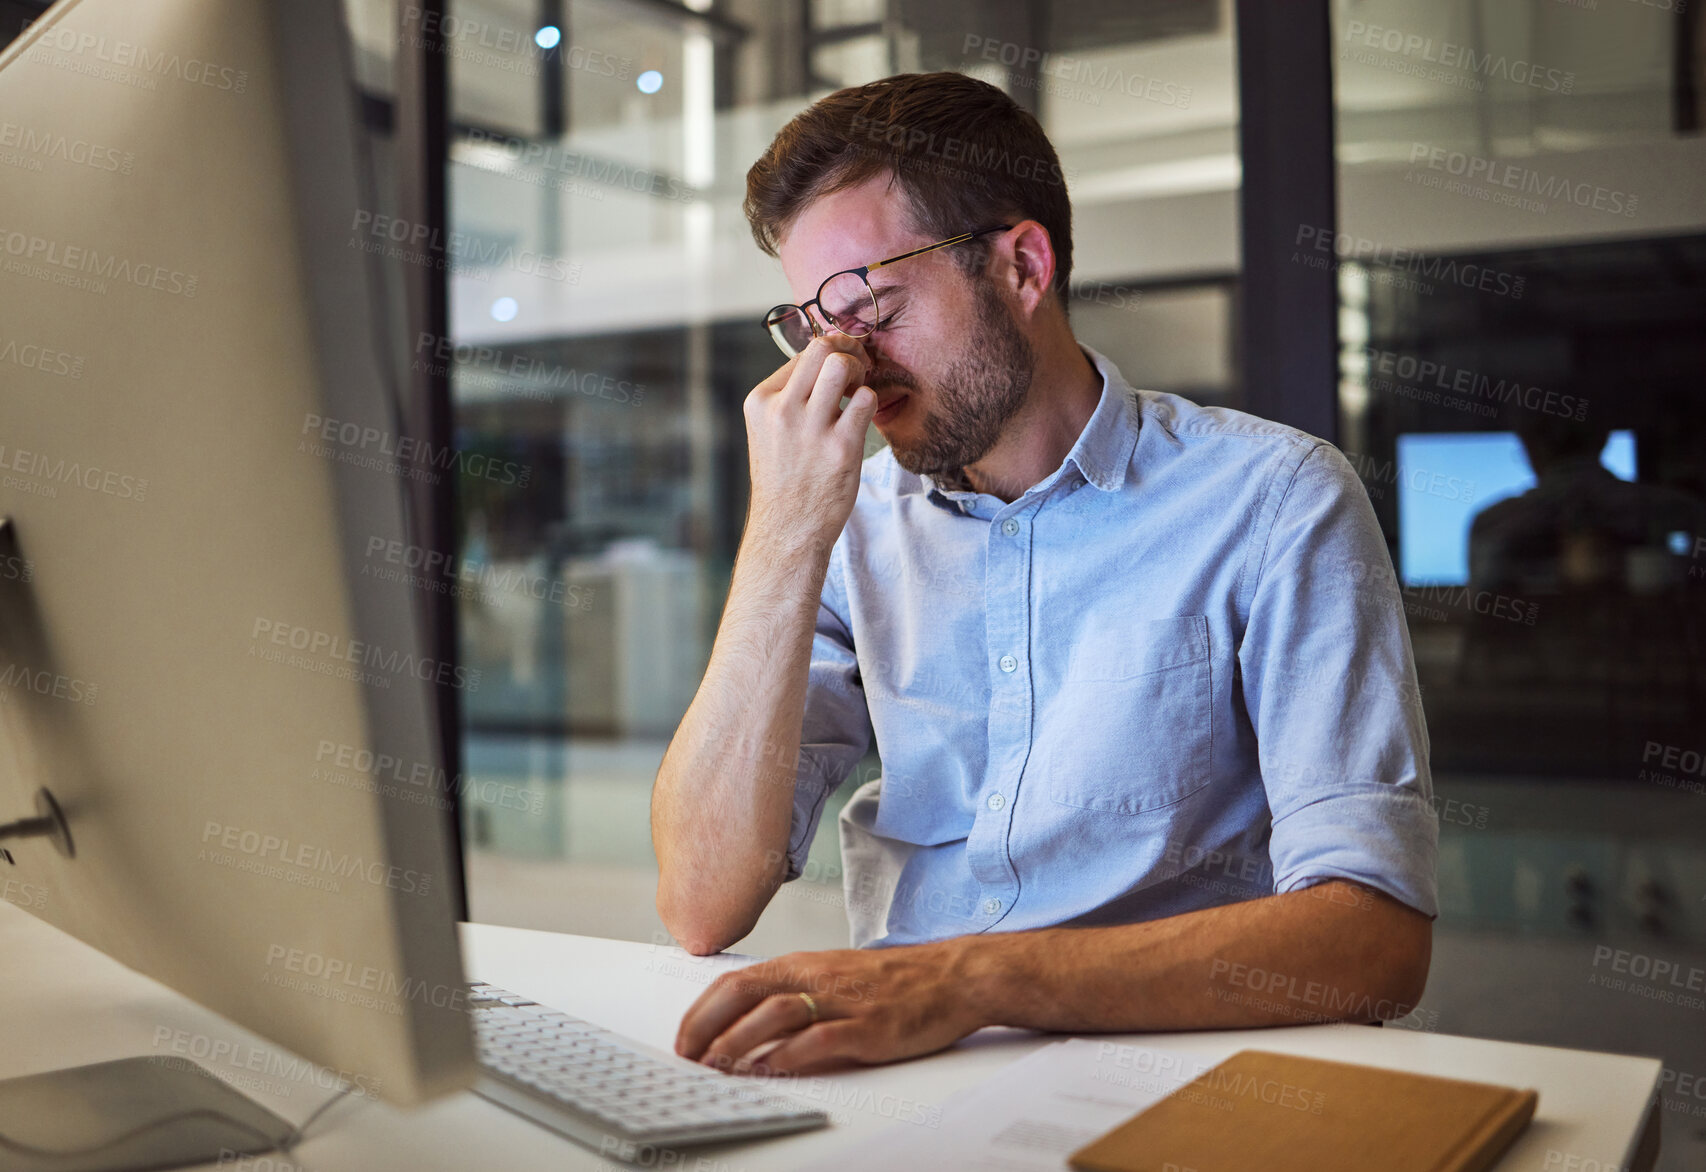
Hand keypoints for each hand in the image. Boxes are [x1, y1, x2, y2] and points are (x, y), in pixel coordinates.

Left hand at [674, 941, 983, 1075]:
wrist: (952, 976)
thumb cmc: (891, 981)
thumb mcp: (832, 976)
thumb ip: (791, 992)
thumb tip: (744, 1020)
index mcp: (803, 965)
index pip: (737, 981)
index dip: (702, 1011)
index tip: (683, 1038)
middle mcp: (816, 977)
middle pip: (746, 992)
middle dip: (707, 1025)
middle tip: (688, 1055)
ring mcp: (842, 1001)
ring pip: (776, 1012)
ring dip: (739, 1040)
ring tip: (717, 1065)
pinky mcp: (869, 1027)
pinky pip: (821, 1038)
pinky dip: (790, 1054)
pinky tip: (771, 1068)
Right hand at [741, 335, 878, 557]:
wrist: (788, 529)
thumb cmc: (784, 480)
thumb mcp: (769, 432)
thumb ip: (789, 398)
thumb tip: (825, 362)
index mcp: (761, 402)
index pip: (801, 354)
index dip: (828, 355)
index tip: (840, 371)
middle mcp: (782, 410)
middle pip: (821, 349)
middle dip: (847, 349)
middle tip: (857, 368)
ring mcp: (811, 428)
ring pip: (842, 366)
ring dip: (859, 371)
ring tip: (859, 390)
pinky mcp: (840, 447)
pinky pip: (866, 400)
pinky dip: (870, 403)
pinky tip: (861, 420)